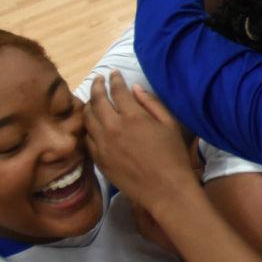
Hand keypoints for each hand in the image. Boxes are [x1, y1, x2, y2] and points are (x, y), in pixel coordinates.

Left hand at [82, 73, 197, 212]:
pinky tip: (92, 123)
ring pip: (87, 118)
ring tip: (92, 98)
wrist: (165, 189)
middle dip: (97, 86)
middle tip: (99, 79)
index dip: (115, 79)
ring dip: (88, 104)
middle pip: (97, 100)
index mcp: (134, 118)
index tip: (114, 73)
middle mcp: (113, 128)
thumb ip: (152, 104)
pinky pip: (87, 138)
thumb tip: (135, 88)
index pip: (118, 91)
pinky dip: (88, 126)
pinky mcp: (98, 159)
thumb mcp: (170, 125)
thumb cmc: (174, 156)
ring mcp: (102, 145)